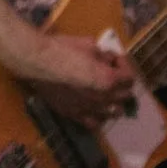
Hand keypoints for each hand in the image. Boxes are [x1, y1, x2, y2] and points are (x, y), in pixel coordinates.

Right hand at [0, 28, 134, 127]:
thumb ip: (103, 54)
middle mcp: (103, 98)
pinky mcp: (74, 114)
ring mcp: (89, 109)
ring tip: (105, 93)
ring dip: (113, 101)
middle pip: (125, 96)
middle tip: (111, 73)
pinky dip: (99, 116)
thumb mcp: (88, 44)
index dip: (124, 66)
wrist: (36, 62)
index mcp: (109, 79)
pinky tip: (94, 108)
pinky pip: (94, 123)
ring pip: (113, 112)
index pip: (130, 78)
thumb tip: (108, 59)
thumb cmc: (62, 49)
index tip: (114, 59)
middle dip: (121, 83)